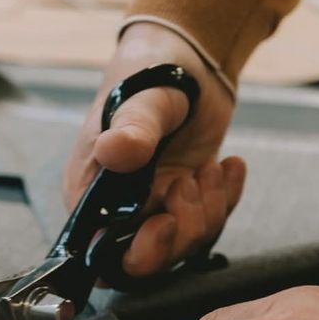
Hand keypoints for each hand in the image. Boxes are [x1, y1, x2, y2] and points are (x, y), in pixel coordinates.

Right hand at [63, 22, 244, 276]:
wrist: (186, 59)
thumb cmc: (148, 73)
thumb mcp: (141, 98)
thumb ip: (131, 127)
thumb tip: (115, 151)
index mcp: (90, 196)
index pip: (103, 253)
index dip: (137, 252)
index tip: (165, 220)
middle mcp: (117, 212)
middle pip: (149, 260)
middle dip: (182, 231)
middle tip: (192, 183)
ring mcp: (153, 210)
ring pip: (185, 245)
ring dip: (208, 210)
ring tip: (211, 167)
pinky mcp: (185, 204)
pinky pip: (210, 224)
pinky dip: (226, 198)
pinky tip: (228, 165)